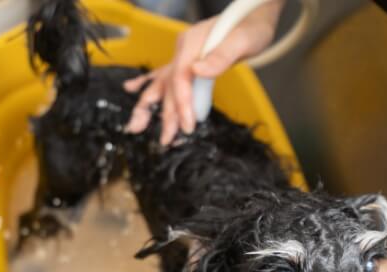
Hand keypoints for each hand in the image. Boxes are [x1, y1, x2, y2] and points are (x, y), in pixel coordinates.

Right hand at [124, 0, 285, 144]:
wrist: (255, 17)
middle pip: (169, 86)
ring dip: (149, 106)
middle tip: (165, 140)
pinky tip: (130, 89)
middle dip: (166, 114)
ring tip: (136, 127)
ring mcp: (183, 55)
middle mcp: (183, 49)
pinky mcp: (188, 61)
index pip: (181, 77)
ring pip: (162, 83)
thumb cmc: (252, 27)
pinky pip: (166, 75)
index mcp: (192, 43)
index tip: (187, 125)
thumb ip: (221, 56)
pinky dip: (149, 84)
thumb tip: (198, 70)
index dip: (182, 103)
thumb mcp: (243, 40)